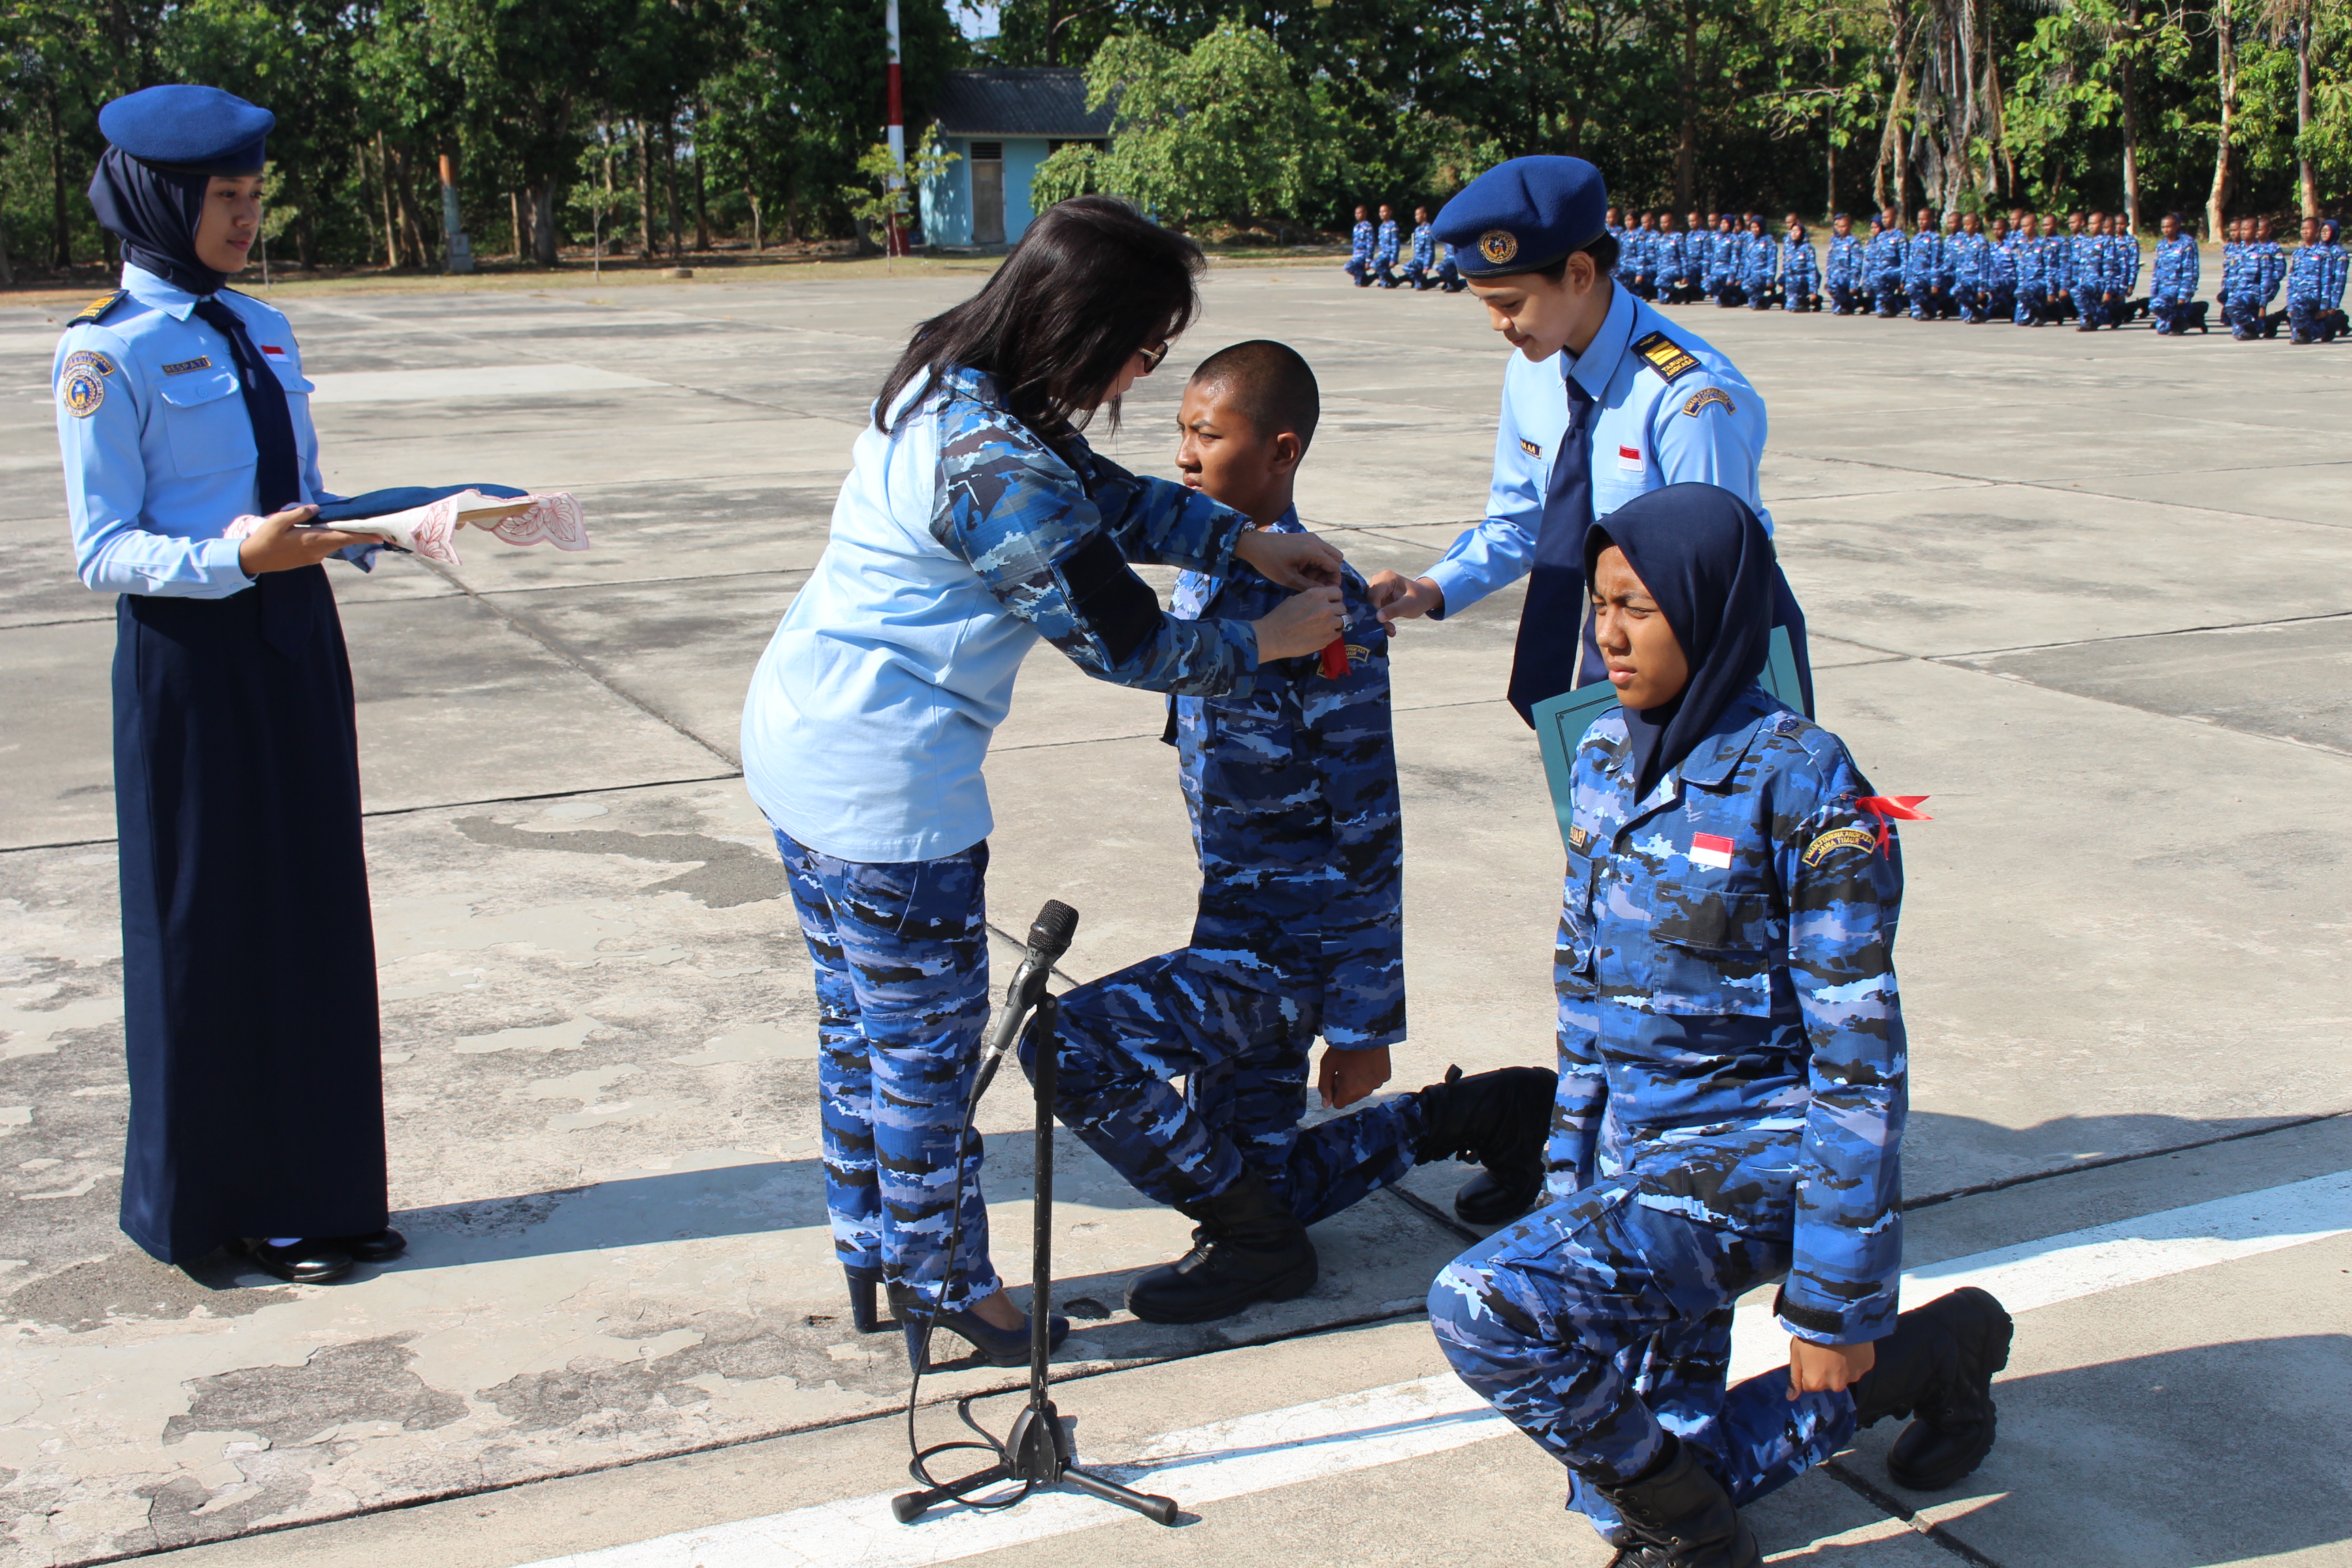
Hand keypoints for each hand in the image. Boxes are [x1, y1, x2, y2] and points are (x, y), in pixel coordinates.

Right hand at [235, 505, 368, 574]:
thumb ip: (299, 514)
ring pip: (334, 545)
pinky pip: (325, 548)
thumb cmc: (265, 538)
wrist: (254, 560)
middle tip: (376, 531)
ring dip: (346, 538)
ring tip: (358, 529)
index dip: (362, 537)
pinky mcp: (308, 559)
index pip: (343, 537)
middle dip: (359, 536)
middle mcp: (316, 551)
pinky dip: (333, 541)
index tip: (378, 536)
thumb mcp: (279, 521)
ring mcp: (313, 557)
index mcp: (312, 540)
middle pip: (342, 542)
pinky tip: (334, 533)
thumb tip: (316, 508)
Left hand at [1233, 527, 1342, 588]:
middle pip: (1336, 559)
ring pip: (1329, 555)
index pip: (1335, 567)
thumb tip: (1323, 592)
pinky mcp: (1305, 539)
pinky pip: (1319, 551)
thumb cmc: (1269, 562)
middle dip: (1330, 573)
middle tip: (1316, 584)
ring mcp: (1311, 538)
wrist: (1254, 545)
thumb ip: (1308, 586)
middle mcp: (1316, 542)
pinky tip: (1303, 570)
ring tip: (1307, 578)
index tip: (1328, 592)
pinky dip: (1316, 562)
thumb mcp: (1289, 579)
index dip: (1334, 581)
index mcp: (1313, 550)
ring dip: (1323, 568)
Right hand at [1251, 585, 1344, 660]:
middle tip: (1328, 616)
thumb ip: (1312, 599)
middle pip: (1342, 607)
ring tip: (1328, 626)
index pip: (1338, 592)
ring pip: (1344, 621)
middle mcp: (1326, 607)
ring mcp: (1329, 624)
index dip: (1334, 598)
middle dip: (1337, 611)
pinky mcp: (1328, 638)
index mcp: (1317, 595)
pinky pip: (1339, 634)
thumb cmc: (1279, 616)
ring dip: (1338, 623)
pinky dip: (1334, 634)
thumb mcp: (1295, 599)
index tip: (1330, 603)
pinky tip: (1324, 634)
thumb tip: (1320, 603)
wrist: (1273, 636)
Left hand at [1317, 1044, 1391, 1109]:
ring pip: (1364, 1089)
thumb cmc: (1343, 1047)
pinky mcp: (1386, 1075)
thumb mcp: (1327, 1065)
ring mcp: (1378, 1083)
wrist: (1365, 1030)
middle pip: (1352, 1097)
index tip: (1336, 1076)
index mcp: (1350, 1090)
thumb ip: (1324, 1086)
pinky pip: (1375, 1080)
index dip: (1334, 1091)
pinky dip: (1370, 1074)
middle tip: (1345, 1067)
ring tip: (1357, 1062)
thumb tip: (1326, 1104)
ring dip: (1359, 1081)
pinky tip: (1367, 1060)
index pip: (1338, 1104)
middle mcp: (1366, 1091)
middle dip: (1347, 1087)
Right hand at [1367, 570, 1443, 628]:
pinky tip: (1389, 628)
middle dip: (1376, 617)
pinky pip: (1373, 611)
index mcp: (1386, 578)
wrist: (1424, 598)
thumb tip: (1378, 618)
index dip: (1375, 610)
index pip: (1373, 595)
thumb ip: (1394, 610)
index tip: (1383, 623)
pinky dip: (1380, 621)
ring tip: (1391, 630)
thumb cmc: (1419, 598)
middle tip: (1388, 630)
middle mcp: (1378, 581)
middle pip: (1369, 601)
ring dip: (1378, 621)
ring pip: (1369, 608)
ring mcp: (1376, 590)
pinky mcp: (1376, 599)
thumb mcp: (1409, 605)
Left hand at [1786, 1337, 1875, 1398]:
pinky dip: (1855, 1358)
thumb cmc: (1811, 1333)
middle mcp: (1835, 1385)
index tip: (1811, 1355)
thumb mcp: (1796, 1353)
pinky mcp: (1867, 1366)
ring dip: (1842, 1365)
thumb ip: (1794, 1378)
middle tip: (1825, 1350)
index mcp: (1815, 1383)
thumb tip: (1791, 1398)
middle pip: (1829, 1382)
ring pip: (1845, 1374)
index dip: (1810, 1368)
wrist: (1836, 1316)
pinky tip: (1851, 1345)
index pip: (1810, 1384)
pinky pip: (1859, 1365)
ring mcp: (1853, 1376)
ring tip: (1839, 1346)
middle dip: (1827, 1370)